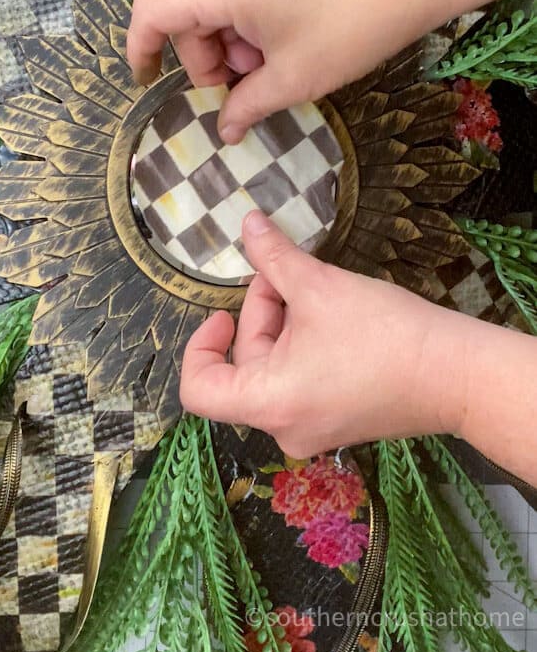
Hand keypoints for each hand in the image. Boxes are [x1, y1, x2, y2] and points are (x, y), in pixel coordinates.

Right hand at [127, 0, 429, 143]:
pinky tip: (289, 40)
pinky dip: (251, 21)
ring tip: (280, 65)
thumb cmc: (354, 24)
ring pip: (218, 3)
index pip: (152, 11)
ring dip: (235, 43)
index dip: (140, 49)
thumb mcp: (296, 77)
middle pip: (190, 13)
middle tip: (250, 89)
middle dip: (211, 59)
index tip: (148, 81)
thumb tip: (225, 129)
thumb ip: (248, 105)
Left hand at [179, 211, 465, 457]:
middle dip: (260, 313)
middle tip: (287, 273)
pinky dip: (303, 345)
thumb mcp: (319, 287)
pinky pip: (300, 381)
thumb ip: (273, 257)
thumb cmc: (383, 334)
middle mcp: (283, 427)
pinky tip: (331, 313)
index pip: (197, 390)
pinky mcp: (337, 421)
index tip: (222, 311)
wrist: (454, 374)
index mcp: (267, 403)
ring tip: (315, 288)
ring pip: (274, 369)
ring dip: (284, 324)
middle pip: (244, 366)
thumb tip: (246, 223)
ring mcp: (312, 428)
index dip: (200, 344)